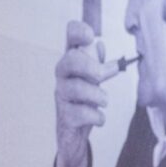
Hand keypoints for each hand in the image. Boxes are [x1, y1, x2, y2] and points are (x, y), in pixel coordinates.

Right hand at [55, 21, 107, 166]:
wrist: (73, 134)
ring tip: (104, 101)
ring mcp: (61, 96)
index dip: (78, 32)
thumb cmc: (83, 100)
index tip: (90, 36)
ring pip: (75, 89)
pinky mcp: (64, 118)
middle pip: (69, 61)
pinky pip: (80, 114)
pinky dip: (96, 116)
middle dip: (90, 67)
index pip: (70, 37)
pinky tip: (99, 118)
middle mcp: (63, 76)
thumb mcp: (92, 79)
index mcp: (73, 61)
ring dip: (96, 95)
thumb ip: (97, 62)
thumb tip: (100, 44)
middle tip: (103, 77)